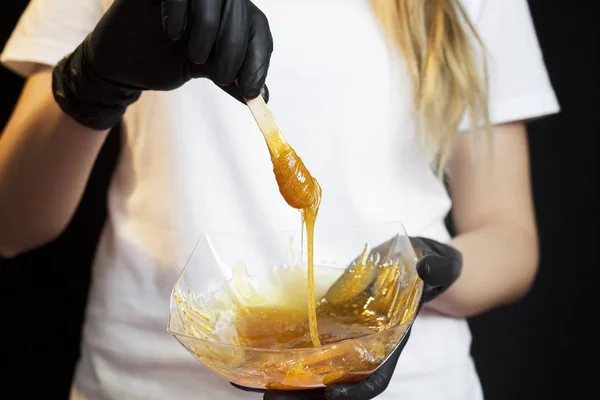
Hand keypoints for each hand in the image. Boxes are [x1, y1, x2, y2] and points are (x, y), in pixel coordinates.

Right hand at [52, 0, 272, 129]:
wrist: (123, 62)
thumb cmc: (165, 62)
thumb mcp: (206, 70)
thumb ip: (235, 81)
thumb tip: (262, 97)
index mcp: (229, 15)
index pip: (257, 27)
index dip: (258, 58)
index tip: (251, 90)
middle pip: (241, 10)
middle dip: (235, 48)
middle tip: (222, 77)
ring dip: (209, 29)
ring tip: (194, 56)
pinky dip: (180, 12)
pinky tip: (173, 34)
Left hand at [232, 236, 461, 398]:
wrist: (410, 260)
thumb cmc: (426, 266)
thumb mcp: (436, 264)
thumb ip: (435, 268)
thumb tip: (427, 268)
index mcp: (392, 341)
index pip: (376, 376)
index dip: (356, 389)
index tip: (333, 394)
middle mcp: (367, 347)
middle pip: (339, 384)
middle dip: (309, 396)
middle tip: (275, 398)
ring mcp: (347, 338)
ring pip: (320, 371)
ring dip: (292, 383)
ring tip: (261, 386)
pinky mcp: (332, 323)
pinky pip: (310, 346)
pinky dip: (289, 355)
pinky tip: (263, 356)